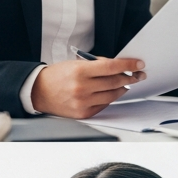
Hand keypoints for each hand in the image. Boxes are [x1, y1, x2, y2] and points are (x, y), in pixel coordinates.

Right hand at [30, 58, 146, 118]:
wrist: (38, 92)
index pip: (111, 67)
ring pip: (113, 95)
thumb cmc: (57, 76)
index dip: (128, 65)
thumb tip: (118, 66)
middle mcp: (82, 88)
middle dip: (130, 77)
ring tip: (127, 83)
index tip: (139, 64)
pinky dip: (111, 98)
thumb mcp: (75, 63)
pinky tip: (113, 92)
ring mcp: (83, 102)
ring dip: (123, 88)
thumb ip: (97, 64)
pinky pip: (105, 105)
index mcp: (80, 71)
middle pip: (115, 82)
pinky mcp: (84, 113)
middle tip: (138, 75)